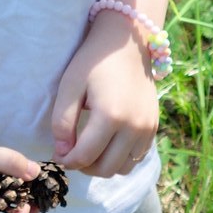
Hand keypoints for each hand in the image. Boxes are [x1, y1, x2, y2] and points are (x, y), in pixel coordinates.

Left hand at [49, 10, 160, 178]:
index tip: (58, 154)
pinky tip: (107, 143)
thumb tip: (62, 153)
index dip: (67, 161)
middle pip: (105, 169)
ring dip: (104, 165)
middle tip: (72, 153)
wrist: (127, 44)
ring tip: (90, 149)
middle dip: (84, 167)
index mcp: (111, 116)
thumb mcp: (70, 87)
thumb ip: (62, 122)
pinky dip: (120, 158)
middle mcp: (134, 127)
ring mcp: (148, 129)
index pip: (84, 157)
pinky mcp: (154, 127)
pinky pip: (136, 157)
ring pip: (123, 168)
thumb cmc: (94, 61)